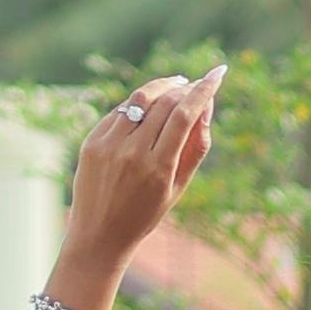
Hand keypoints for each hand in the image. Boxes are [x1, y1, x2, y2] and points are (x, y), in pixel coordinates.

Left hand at [58, 69, 223, 282]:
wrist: (99, 236)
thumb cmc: (145, 214)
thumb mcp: (178, 187)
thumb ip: (195, 147)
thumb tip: (205, 106)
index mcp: (159, 168)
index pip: (184, 115)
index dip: (203, 90)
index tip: (218, 73)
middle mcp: (133, 153)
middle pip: (165, 103)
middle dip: (185, 87)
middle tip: (196, 83)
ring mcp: (109, 146)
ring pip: (141, 99)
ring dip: (162, 87)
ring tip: (176, 84)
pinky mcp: (92, 142)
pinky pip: (120, 112)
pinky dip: (139, 103)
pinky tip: (150, 105)